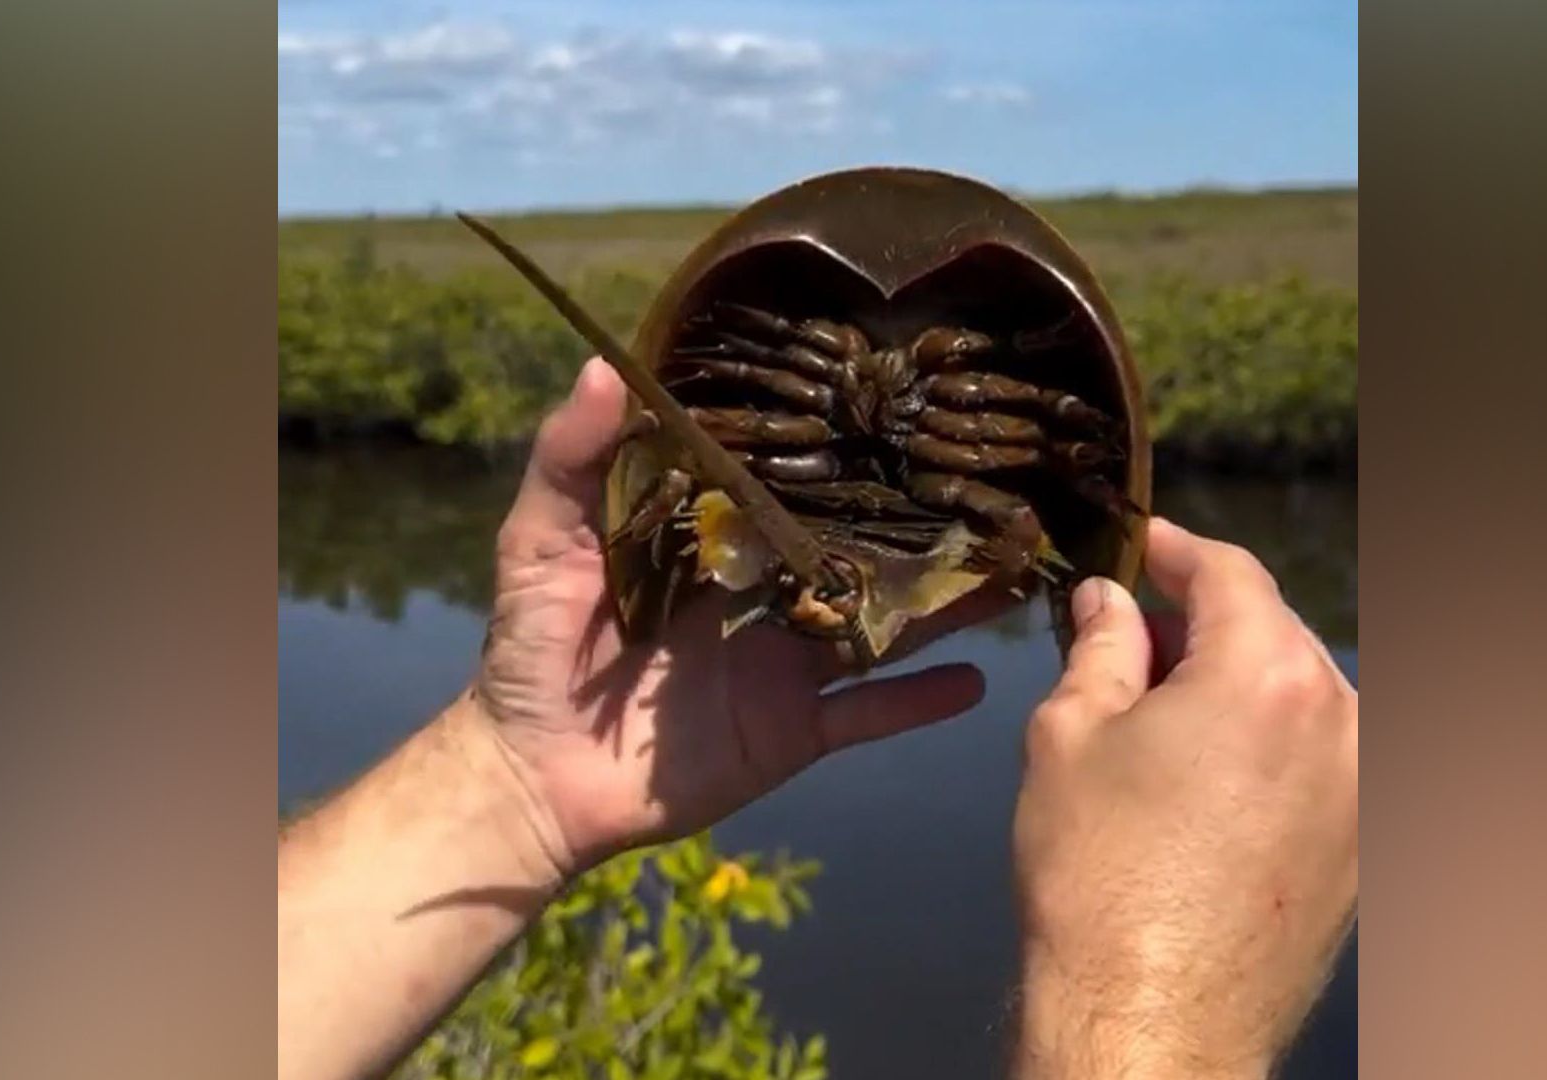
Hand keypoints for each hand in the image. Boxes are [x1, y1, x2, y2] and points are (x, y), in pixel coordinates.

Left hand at [468, 357, 993, 871]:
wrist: (534, 775)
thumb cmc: (531, 648)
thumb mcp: (540, 539)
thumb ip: (572, 458)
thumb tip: (608, 363)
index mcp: (717, 542)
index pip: (794, 484)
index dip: (842, 448)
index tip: (901, 400)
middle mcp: (765, 595)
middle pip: (861, 550)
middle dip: (922, 522)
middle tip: (993, 482)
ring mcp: (786, 664)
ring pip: (883, 625)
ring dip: (946, 603)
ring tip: (1015, 570)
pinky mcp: (794, 732)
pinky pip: (868, 715)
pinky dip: (918, 703)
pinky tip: (979, 680)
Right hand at [1012, 519, 1356, 1078]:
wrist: (1154, 1021)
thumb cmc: (1099, 877)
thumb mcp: (1068, 737)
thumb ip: (1098, 648)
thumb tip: (1108, 600)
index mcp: (1269, 674)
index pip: (1230, 573)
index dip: (1175, 549)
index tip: (1138, 545)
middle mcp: (1342, 718)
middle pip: (1273, 631)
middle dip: (1204, 622)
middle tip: (1130, 634)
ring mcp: (1365, 787)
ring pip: (1302, 695)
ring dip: (1239, 685)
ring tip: (1162, 713)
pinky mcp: (1366, 847)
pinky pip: (1321, 759)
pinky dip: (1271, 744)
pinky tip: (1208, 776)